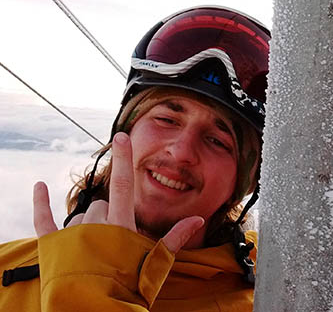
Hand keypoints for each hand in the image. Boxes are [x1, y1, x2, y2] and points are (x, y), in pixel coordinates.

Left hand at [33, 132, 204, 252]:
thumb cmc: (128, 291)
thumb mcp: (155, 265)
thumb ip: (174, 239)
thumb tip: (197, 219)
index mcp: (120, 227)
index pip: (124, 184)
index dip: (124, 158)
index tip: (121, 136)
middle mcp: (95, 225)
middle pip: (103, 203)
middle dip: (111, 216)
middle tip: (117, 243)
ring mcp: (71, 234)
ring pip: (81, 214)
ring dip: (89, 224)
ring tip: (96, 249)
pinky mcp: (52, 245)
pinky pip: (43, 218)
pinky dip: (41, 202)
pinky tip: (39, 186)